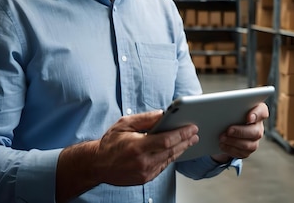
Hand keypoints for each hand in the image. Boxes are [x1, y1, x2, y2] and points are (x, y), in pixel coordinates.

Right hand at [56, 111, 198, 201]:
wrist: (98, 165)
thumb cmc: (111, 142)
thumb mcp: (125, 124)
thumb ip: (146, 118)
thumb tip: (164, 113)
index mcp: (137, 147)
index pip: (166, 141)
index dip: (182, 134)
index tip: (192, 127)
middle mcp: (142, 162)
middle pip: (171, 151)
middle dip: (186, 141)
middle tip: (195, 133)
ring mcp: (144, 173)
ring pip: (169, 159)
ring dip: (181, 149)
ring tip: (190, 140)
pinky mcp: (145, 178)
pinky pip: (163, 166)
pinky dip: (171, 157)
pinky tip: (177, 149)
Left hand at [212, 102, 268, 161]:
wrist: (225, 125)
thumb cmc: (229, 111)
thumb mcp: (228, 104)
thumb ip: (227, 102)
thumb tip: (214, 102)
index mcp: (257, 111)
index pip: (262, 111)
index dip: (257, 115)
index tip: (248, 117)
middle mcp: (258, 126)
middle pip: (256, 132)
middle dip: (241, 132)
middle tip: (228, 130)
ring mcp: (254, 139)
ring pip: (250, 145)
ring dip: (234, 142)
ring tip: (222, 138)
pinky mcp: (248, 149)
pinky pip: (243, 153)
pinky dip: (231, 150)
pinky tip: (222, 145)